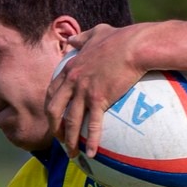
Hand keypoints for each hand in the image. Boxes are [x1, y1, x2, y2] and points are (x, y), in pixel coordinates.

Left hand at [46, 23, 147, 156]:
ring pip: (70, 121)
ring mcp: (84, 91)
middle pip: (54, 109)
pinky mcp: (99, 99)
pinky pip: (93, 124)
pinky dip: (91, 141)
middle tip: (60, 140)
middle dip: (54, 128)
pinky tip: (92, 154)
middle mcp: (73, 81)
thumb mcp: (96, 32)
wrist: (136, 46)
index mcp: (71, 67)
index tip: (54, 118)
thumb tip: (72, 38)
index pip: (52, 91)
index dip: (51, 106)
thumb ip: (82, 37)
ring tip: (72, 154)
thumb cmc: (121, 38)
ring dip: (70, 140)